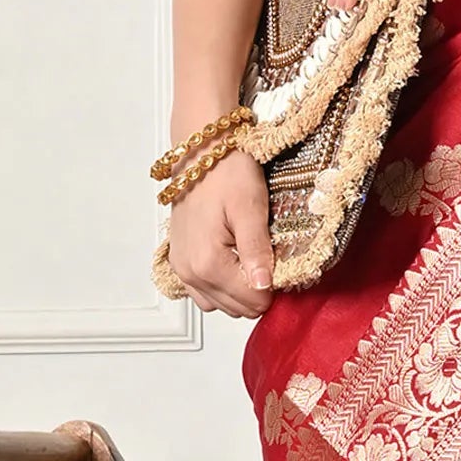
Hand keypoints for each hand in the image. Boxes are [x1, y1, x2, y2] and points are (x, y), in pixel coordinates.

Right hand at [165, 147, 273, 317]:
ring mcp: (182, 269)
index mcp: (209, 263)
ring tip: (252, 260)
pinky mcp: (179, 261)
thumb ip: (257, 250)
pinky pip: (203, 292)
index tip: (281, 262)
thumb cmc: (226, 173)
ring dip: (240, 292)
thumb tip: (264, 286)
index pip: (253, 302)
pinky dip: (221, 286)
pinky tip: (233, 263)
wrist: (200, 152)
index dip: (274, 287)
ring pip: (220, 304)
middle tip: (269, 258)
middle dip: (258, 290)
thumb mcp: (250, 208)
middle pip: (237, 308)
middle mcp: (191, 273)